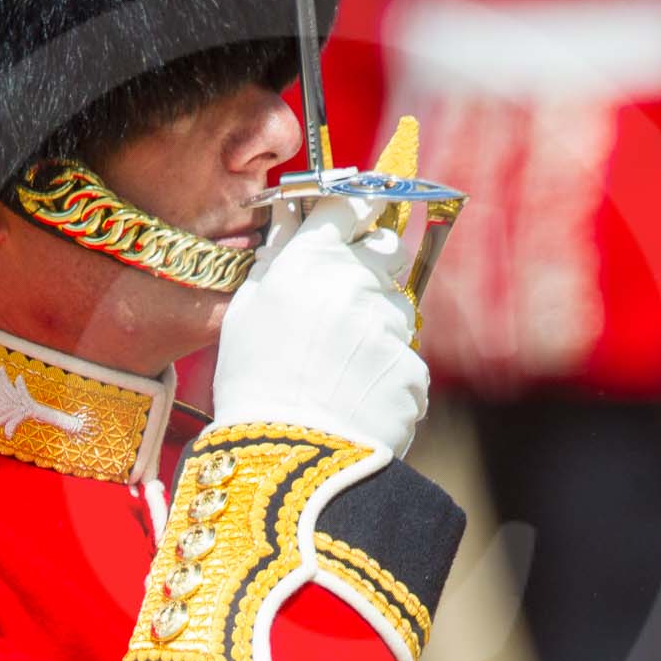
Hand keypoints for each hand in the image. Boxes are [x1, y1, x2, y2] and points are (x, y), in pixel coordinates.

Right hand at [211, 200, 428, 456]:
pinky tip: (355, 397)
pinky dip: (386, 375)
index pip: (347, 204)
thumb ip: (277, 258)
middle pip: (388, 249)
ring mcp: (389, 325)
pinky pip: (405, 359)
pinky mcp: (413, 367)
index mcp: (310, 260)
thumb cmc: (254, 382)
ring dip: (379, 326)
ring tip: (342, 367)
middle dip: (374, 266)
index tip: (357, 214)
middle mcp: (355, 281)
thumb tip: (294, 219)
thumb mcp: (248, 310)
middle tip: (346, 302)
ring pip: (399, 307)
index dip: (354, 208)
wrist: (288, 456)